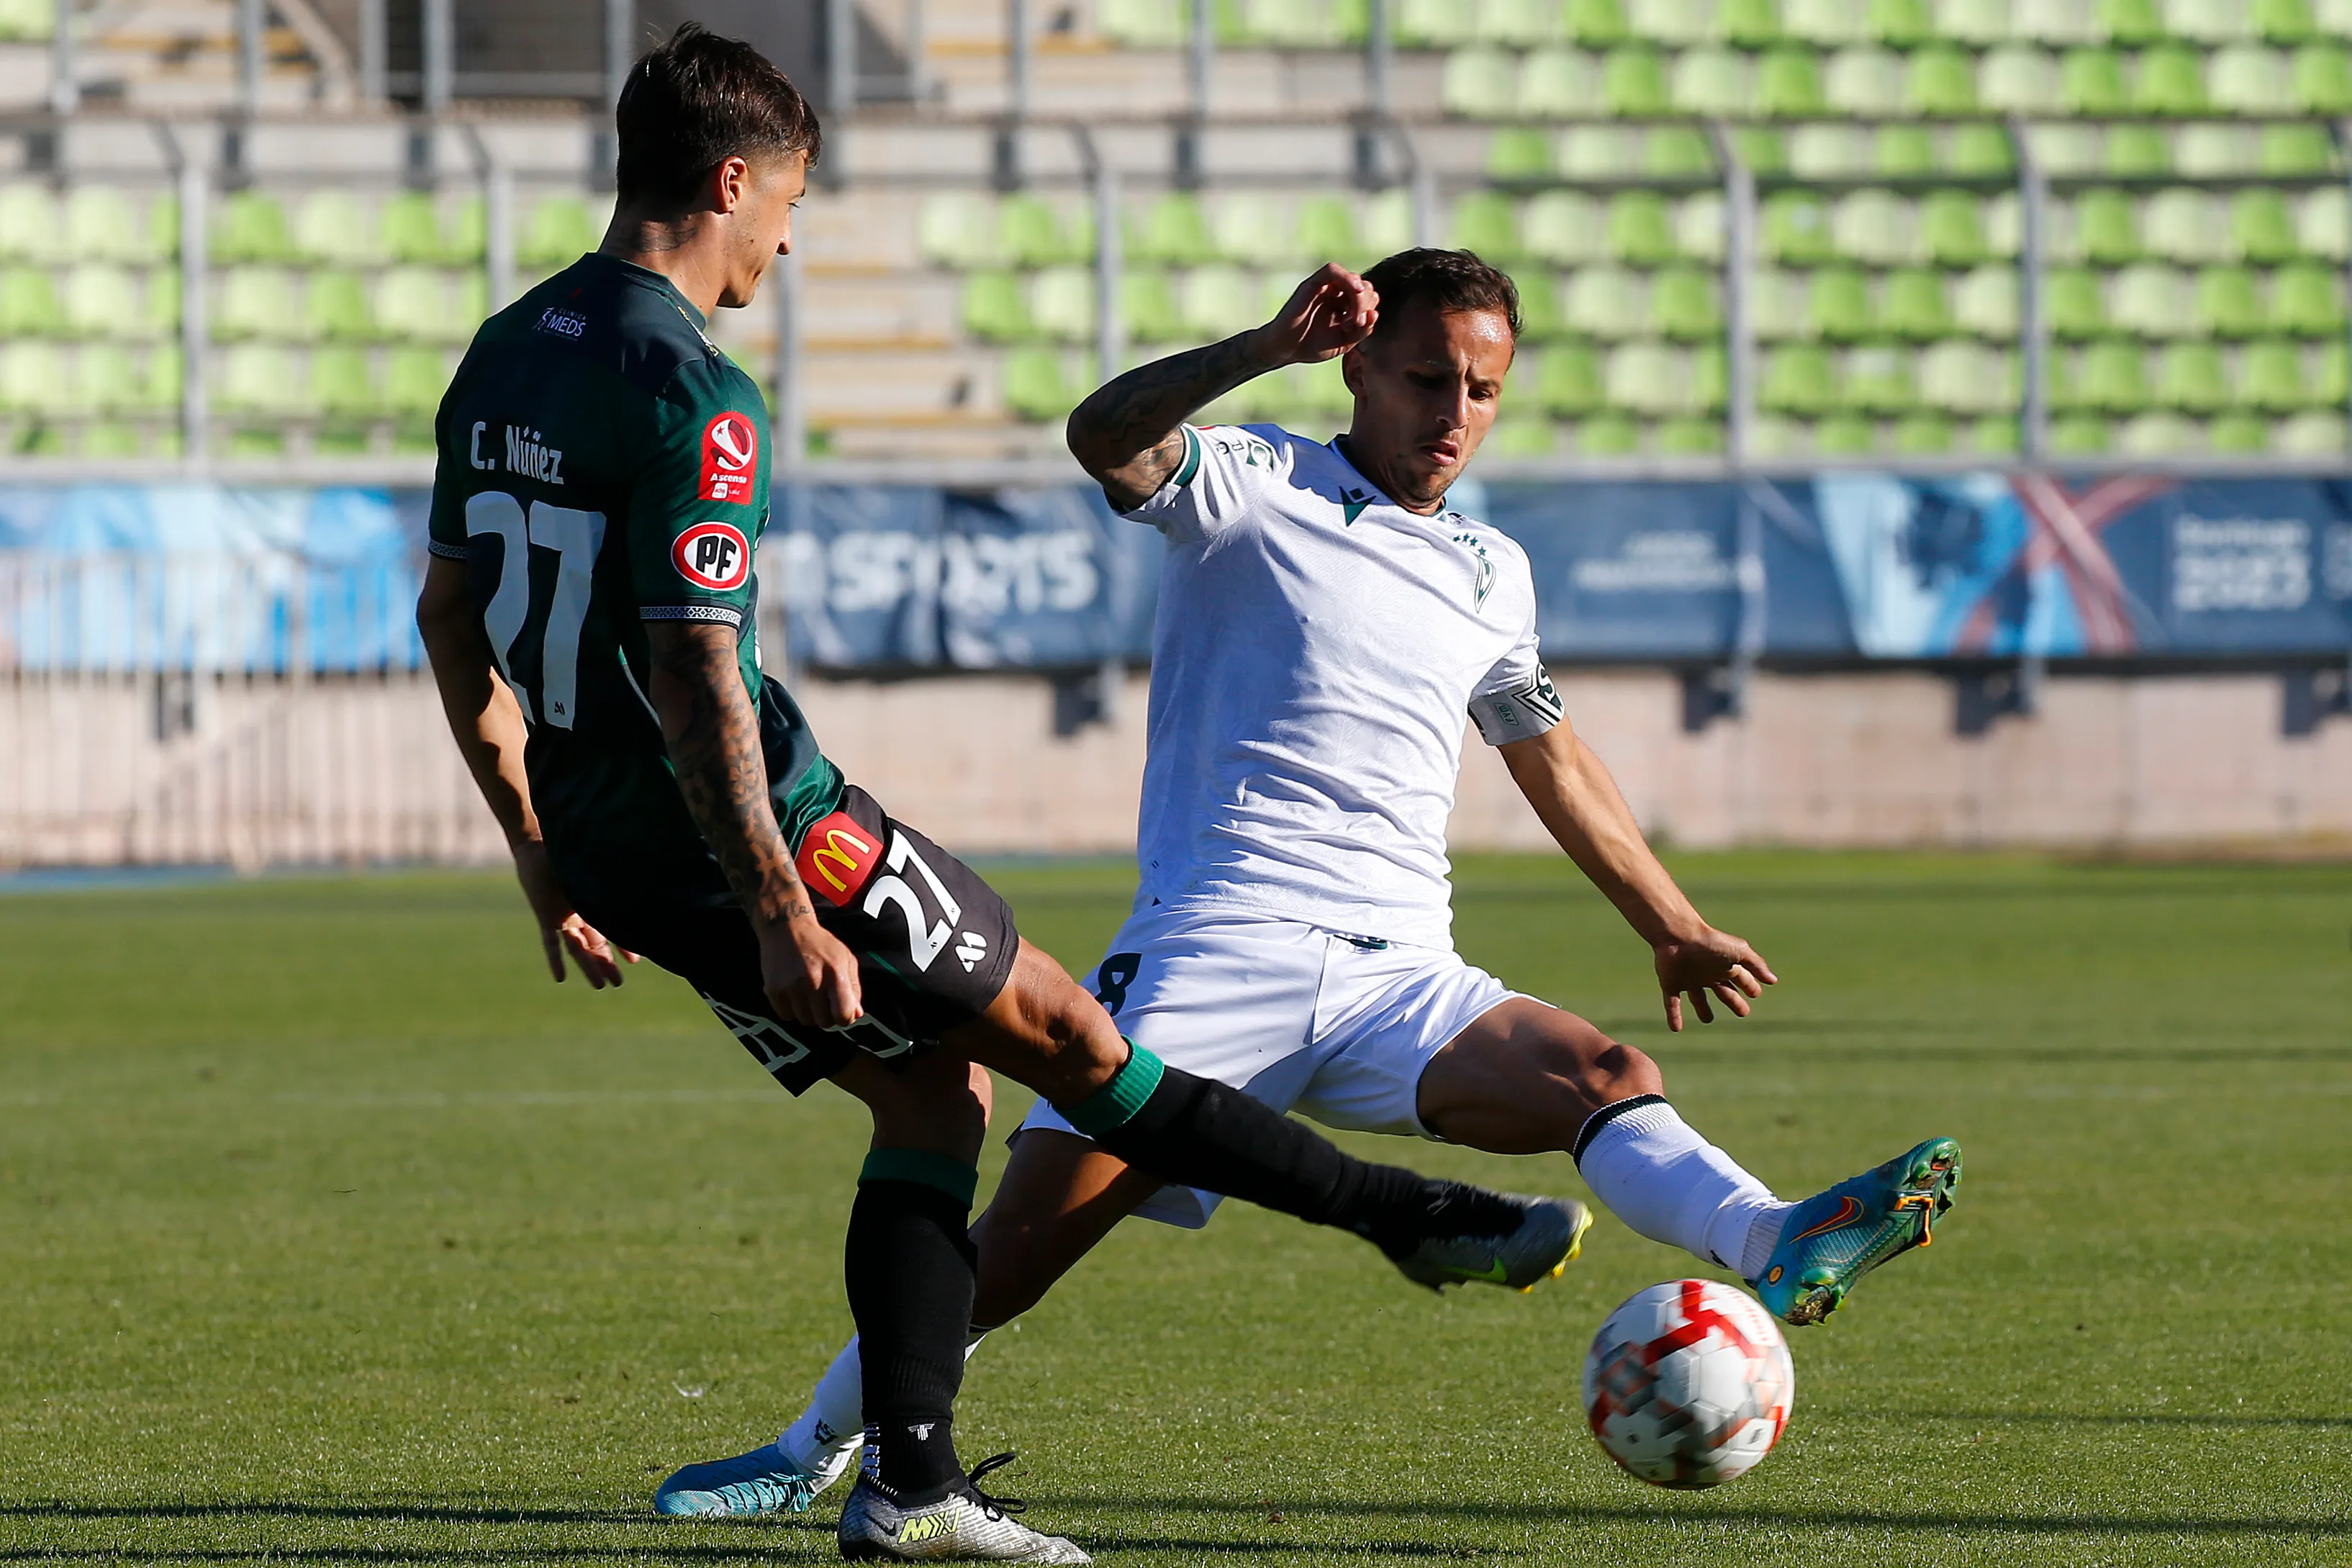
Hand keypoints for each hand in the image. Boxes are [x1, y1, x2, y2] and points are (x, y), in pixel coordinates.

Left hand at [512, 839, 638, 987]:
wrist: (540, 841)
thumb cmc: (572, 849)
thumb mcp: (600, 870)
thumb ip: (617, 883)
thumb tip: (651, 887)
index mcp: (593, 901)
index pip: (611, 929)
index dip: (624, 945)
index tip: (637, 960)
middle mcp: (579, 912)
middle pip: (594, 944)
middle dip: (606, 963)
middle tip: (618, 983)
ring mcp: (562, 917)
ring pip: (577, 948)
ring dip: (588, 966)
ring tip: (599, 987)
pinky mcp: (546, 917)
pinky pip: (550, 943)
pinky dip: (555, 959)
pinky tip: (560, 979)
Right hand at [760, 912, 864, 1029]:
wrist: (786, 927)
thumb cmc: (820, 944)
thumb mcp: (845, 958)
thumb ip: (854, 987)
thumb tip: (856, 1015)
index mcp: (835, 972)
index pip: (843, 1014)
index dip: (845, 1018)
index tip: (842, 1013)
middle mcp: (813, 980)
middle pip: (824, 1022)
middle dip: (827, 1017)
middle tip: (824, 1004)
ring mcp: (791, 986)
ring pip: (805, 1021)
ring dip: (809, 1014)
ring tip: (808, 996)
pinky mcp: (773, 989)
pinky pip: (786, 1016)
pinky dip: (791, 1010)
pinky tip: (794, 995)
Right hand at [1253, 263, 1378, 367]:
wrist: (1285, 350)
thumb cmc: (1311, 346)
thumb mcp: (1344, 343)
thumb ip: (1362, 331)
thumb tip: (1375, 314)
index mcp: (1345, 304)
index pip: (1369, 297)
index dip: (1370, 310)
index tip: (1359, 328)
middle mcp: (1337, 293)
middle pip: (1364, 286)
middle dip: (1366, 305)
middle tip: (1354, 325)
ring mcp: (1325, 287)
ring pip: (1353, 278)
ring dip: (1359, 298)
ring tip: (1351, 320)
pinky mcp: (1312, 284)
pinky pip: (1332, 270)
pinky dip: (1347, 277)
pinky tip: (1356, 290)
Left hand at [1653, 927, 1776, 1031]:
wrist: (1679, 937)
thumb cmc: (1711, 943)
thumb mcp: (1739, 952)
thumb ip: (1756, 965)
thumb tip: (1773, 980)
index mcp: (1724, 966)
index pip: (1741, 980)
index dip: (1749, 987)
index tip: (1756, 994)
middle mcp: (1708, 974)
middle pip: (1724, 992)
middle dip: (1734, 1001)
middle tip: (1744, 1012)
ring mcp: (1689, 980)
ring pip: (1698, 998)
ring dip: (1702, 1009)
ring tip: (1707, 1019)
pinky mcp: (1672, 984)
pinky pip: (1672, 1003)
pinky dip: (1674, 1016)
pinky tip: (1676, 1029)